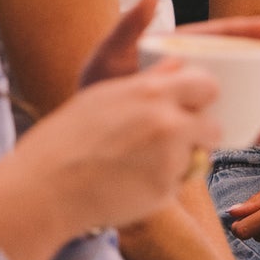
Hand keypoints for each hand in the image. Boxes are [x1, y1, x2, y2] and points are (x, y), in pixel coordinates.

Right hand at [15, 61, 220, 237]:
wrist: (45, 187)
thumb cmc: (67, 137)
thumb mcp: (106, 95)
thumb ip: (148, 81)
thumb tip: (177, 66)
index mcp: (152, 93)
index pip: (207, 86)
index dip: (202, 96)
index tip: (193, 104)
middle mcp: (167, 124)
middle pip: (213, 127)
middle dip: (201, 133)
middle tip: (177, 138)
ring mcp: (169, 161)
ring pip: (198, 158)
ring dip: (182, 160)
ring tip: (143, 162)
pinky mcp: (164, 193)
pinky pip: (179, 185)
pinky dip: (165, 184)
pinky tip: (134, 181)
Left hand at [79, 0, 259, 144]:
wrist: (89, 134)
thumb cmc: (97, 90)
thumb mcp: (107, 56)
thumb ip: (128, 28)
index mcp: (181, 49)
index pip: (222, 35)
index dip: (253, 31)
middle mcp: (196, 73)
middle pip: (244, 64)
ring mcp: (200, 101)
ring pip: (246, 94)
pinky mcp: (201, 130)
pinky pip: (235, 128)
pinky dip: (259, 131)